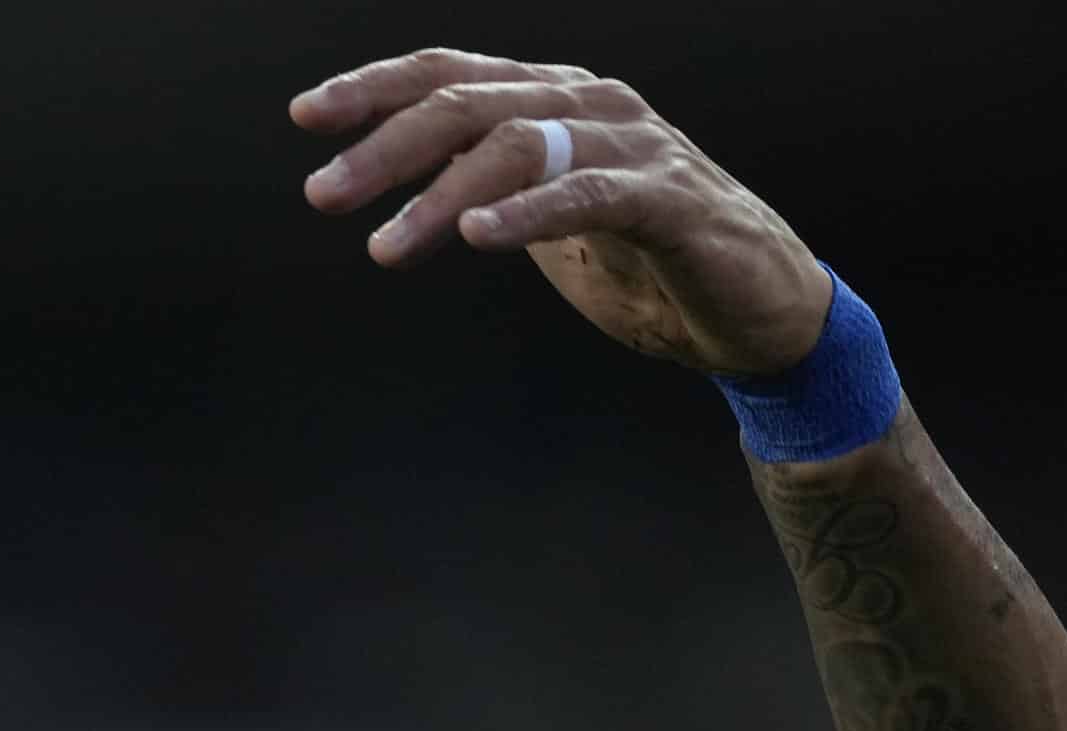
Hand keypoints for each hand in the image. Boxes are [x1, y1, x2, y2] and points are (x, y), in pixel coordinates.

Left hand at [292, 48, 832, 375]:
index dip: (376, 90)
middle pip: (468, 102)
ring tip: (385, 245)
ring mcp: (636, 146)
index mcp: (556, 103)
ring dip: (439, 194)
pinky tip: (475, 235)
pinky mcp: (673, 200)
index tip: (307, 118)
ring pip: (518, 142)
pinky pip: (588, 193)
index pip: (451, 76)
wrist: (758, 317)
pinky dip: (526, 211)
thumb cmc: (649, 267)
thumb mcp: (549, 225)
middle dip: (386, 146)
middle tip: (324, 194)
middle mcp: (591, 105)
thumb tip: (415, 195)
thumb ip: (493, 195)